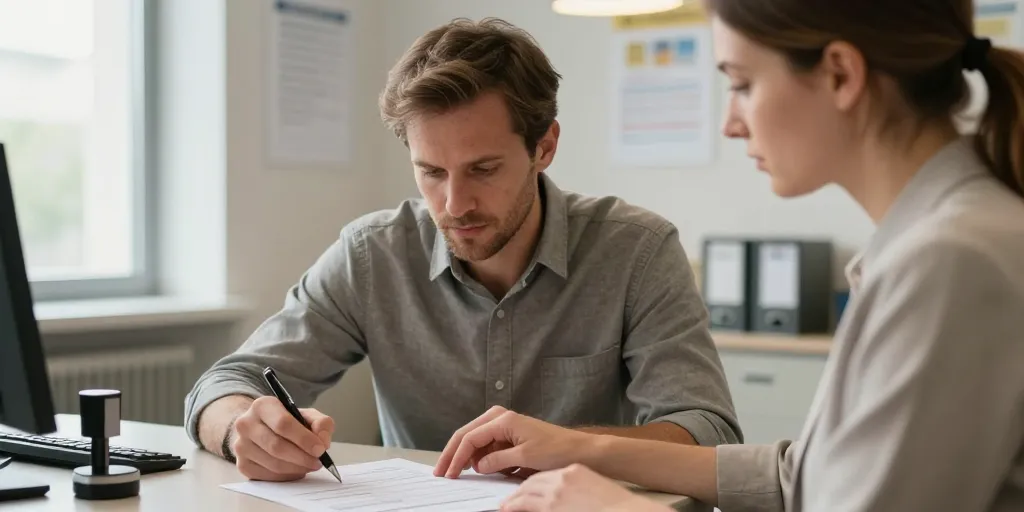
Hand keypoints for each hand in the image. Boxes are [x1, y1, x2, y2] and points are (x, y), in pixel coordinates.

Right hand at [230, 396, 334, 480]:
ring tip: (309, 465)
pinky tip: (296, 470)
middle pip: (277, 446)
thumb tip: (322, 441)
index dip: (304, 439)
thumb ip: (321, 424)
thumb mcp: (307, 415)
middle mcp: (246, 424)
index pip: (283, 424)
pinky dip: (286, 476)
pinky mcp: (242, 464)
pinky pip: (267, 476)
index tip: (320, 449)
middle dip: (302, 457)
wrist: (260, 429)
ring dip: (296, 468)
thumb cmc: (287, 422)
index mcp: (262, 406)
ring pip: (273, 463)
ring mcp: (241, 446)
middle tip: (317, 462)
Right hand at [433, 406, 592, 478]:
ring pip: (476, 441)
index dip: (456, 457)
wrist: (579, 450)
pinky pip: (488, 447)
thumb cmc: (556, 450)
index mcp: (503, 420)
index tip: (449, 474)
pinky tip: (479, 470)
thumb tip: (478, 465)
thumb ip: (497, 461)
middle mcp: (500, 418)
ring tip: (455, 472)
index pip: (470, 438)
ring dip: (466, 457)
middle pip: (467, 435)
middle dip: (453, 454)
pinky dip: (481, 458)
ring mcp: (504, 426)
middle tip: (441, 472)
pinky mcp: (509, 436)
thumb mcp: (525, 457)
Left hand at [500, 464, 670, 511]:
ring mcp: (557, 493)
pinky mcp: (553, 506)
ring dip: (514, 500)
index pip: (547, 475)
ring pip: (527, 493)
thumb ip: (579, 490)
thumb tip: (569, 499)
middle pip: (533, 482)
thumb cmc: (616, 505)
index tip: (525, 491)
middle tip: (510, 499)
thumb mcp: (595, 489)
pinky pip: (527, 505)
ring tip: (506, 506)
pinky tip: (508, 509)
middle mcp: (564, 478)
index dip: (534, 484)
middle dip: (520, 491)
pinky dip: (515, 506)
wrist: (628, 510)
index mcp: (576, 471)